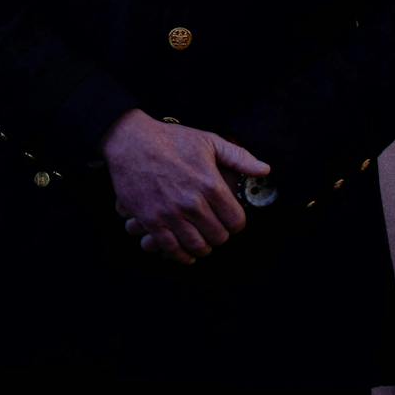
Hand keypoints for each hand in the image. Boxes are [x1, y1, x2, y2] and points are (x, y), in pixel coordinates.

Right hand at [101, 110, 268, 265]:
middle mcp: (192, 202)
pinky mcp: (150, 220)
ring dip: (202, 248)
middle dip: (219, 236)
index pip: (237, 221)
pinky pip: (170, 248)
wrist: (129, 141)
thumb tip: (265, 170)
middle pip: (218, 237)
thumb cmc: (169, 139)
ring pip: (197, 246)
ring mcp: (170, 213)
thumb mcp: (208, 141)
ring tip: (201, 242)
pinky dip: (180, 255)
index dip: (236, 224)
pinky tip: (184, 253)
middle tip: (214, 230)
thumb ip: (239, 157)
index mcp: (210, 185)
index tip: (229, 220)